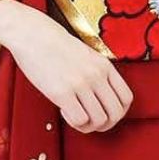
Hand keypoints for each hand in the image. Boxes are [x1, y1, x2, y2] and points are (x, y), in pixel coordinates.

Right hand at [0, 0, 133, 132]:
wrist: (31, 33)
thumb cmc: (54, 44)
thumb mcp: (86, 54)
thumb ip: (97, 73)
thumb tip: (102, 99)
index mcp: (104, 65)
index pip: (126, 98)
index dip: (118, 112)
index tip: (106, 113)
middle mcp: (96, 75)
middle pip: (116, 113)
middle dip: (105, 124)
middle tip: (91, 121)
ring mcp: (80, 83)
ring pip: (99, 120)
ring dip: (88, 126)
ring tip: (74, 115)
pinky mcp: (62, 92)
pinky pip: (80, 120)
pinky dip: (74, 122)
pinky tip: (64, 111)